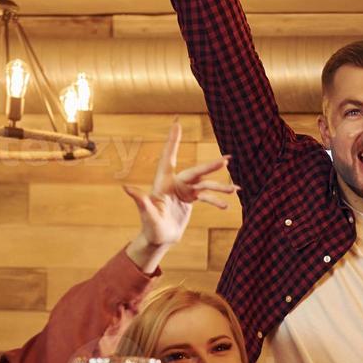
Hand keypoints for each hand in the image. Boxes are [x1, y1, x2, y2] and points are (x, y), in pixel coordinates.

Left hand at [124, 120, 237, 251]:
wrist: (159, 240)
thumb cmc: (150, 228)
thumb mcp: (147, 215)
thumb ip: (140, 201)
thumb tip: (126, 188)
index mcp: (163, 182)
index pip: (169, 157)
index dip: (173, 140)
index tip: (176, 123)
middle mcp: (174, 183)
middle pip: (195, 172)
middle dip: (211, 167)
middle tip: (226, 161)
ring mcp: (183, 191)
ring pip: (205, 185)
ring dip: (220, 187)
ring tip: (236, 190)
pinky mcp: (190, 199)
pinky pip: (206, 196)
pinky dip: (217, 200)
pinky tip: (227, 206)